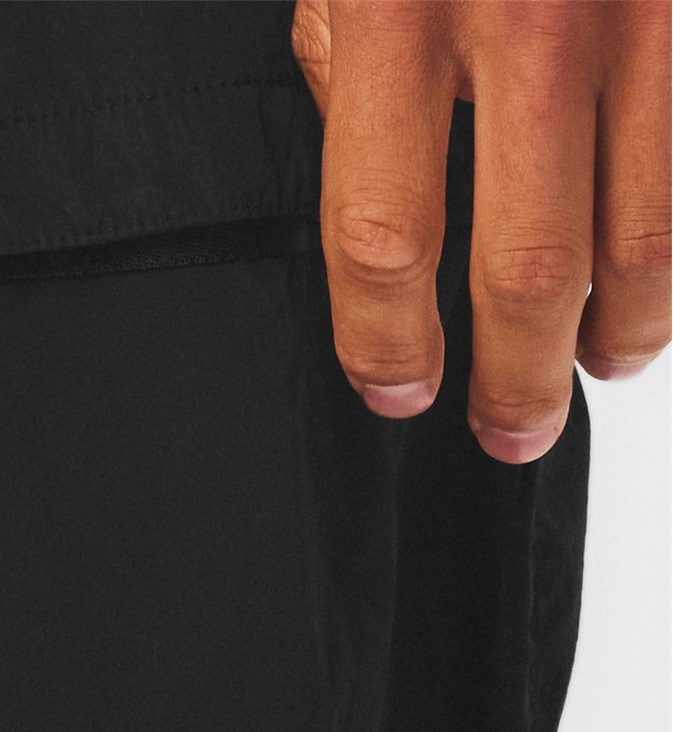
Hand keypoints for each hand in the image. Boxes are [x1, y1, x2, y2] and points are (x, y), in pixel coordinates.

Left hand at [291, 0, 669, 463]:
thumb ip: (347, 84)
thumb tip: (373, 220)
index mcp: (395, 17)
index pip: (382, 236)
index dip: (385, 341)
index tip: (395, 391)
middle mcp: (529, 14)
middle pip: (528, 266)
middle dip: (519, 378)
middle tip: (511, 432)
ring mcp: (643, 9)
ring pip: (647, 235)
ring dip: (627, 328)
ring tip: (602, 363)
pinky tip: (654, 281)